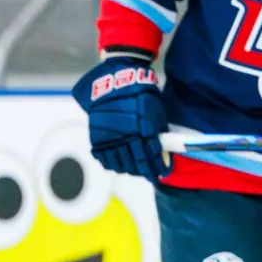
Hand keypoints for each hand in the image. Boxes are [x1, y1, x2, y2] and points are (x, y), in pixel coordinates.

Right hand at [70, 57, 169, 181]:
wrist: (113, 84)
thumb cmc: (139, 95)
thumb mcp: (155, 111)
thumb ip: (158, 133)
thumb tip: (163, 153)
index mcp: (144, 128)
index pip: (153, 156)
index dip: (158, 167)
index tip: (162, 173)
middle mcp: (127, 136)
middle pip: (137, 163)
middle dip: (146, 172)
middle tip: (151, 176)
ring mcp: (111, 139)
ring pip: (121, 164)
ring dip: (130, 170)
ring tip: (136, 171)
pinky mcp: (98, 139)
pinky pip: (105, 159)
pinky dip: (113, 165)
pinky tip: (120, 165)